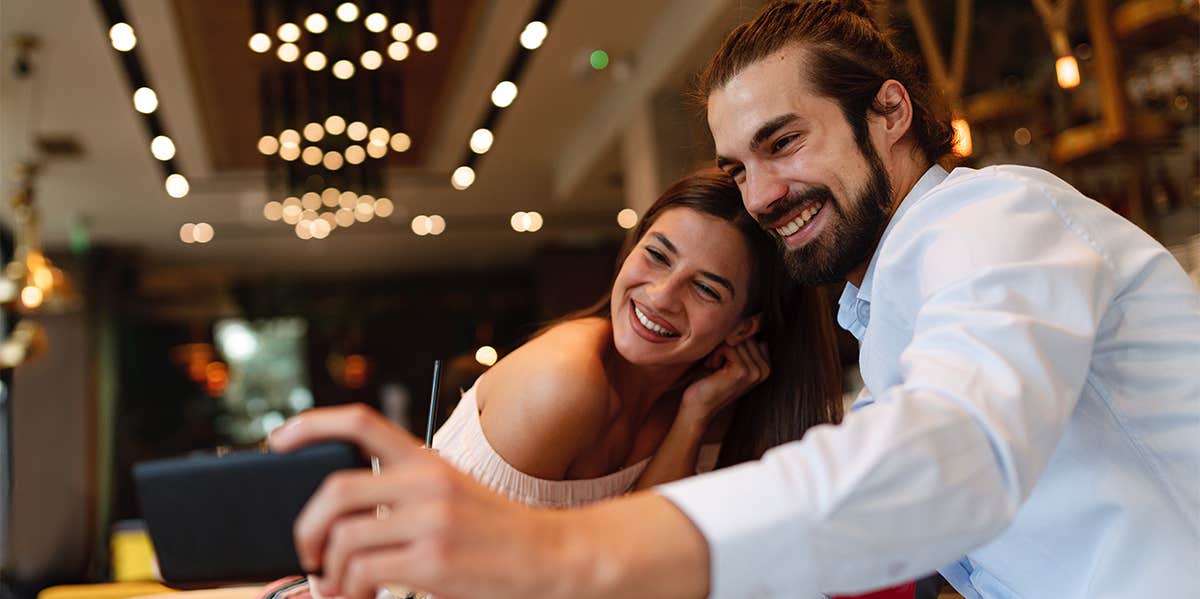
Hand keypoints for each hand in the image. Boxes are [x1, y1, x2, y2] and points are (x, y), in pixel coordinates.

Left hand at [268, 404, 566, 598]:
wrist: (556, 555)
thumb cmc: (501, 535)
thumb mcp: (454, 498)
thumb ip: (405, 501)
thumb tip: (342, 529)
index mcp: (428, 461)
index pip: (360, 423)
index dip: (310, 425)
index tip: (276, 441)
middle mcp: (426, 482)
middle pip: (335, 490)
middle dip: (306, 528)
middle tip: (309, 553)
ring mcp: (431, 520)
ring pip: (344, 539)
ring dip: (331, 573)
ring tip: (342, 590)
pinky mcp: (434, 559)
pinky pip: (364, 573)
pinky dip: (351, 591)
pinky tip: (364, 597)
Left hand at [680, 340, 769, 426]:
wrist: (697, 407)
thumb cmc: (709, 379)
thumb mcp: (727, 357)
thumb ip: (739, 340)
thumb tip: (745, 315)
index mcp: (766, 364)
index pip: (753, 331)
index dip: (734, 336)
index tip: (722, 354)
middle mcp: (765, 368)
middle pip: (745, 334)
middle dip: (725, 341)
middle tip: (715, 360)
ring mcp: (756, 371)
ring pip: (736, 339)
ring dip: (718, 347)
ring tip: (713, 364)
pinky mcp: (743, 371)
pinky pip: (729, 345)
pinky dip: (715, 352)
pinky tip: (712, 367)